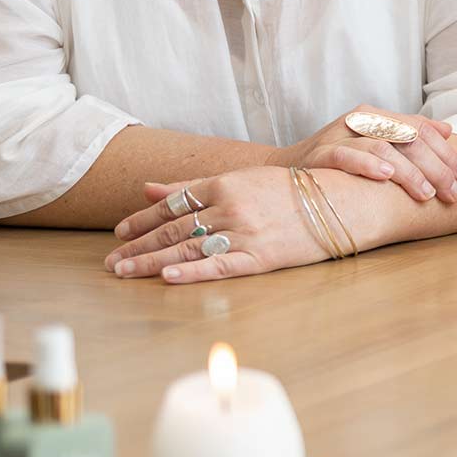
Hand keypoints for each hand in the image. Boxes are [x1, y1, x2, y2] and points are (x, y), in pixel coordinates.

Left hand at [107, 168, 332, 282]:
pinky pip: (220, 266)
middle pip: (174, 228)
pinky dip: (192, 271)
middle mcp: (231, 207)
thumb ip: (195, 186)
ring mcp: (245, 233)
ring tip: (124, 272)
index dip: (142, 219)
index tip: (119, 232)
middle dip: (138, 245)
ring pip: (188, 248)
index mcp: (226, 184)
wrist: (344, 202)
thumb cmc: (295, 190)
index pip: (173, 203)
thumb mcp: (244, 179)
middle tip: (112, 261)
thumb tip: (149, 189)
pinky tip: (168, 276)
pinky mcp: (261, 257)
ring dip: (151, 261)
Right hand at [278, 105, 456, 201]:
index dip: (447, 152)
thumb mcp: (375, 144)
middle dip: (436, 167)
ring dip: (409, 172)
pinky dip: (367, 164)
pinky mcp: (319, 153)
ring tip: (427, 192)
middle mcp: (359, 120)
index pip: (421, 128)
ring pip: (383, 146)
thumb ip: (409, 135)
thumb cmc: (337, 159)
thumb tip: (448, 130)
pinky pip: (346, 155)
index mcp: (377, 115)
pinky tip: (386, 176)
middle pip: (408, 138)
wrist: (283, 168)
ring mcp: (338, 135)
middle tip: (452, 192)